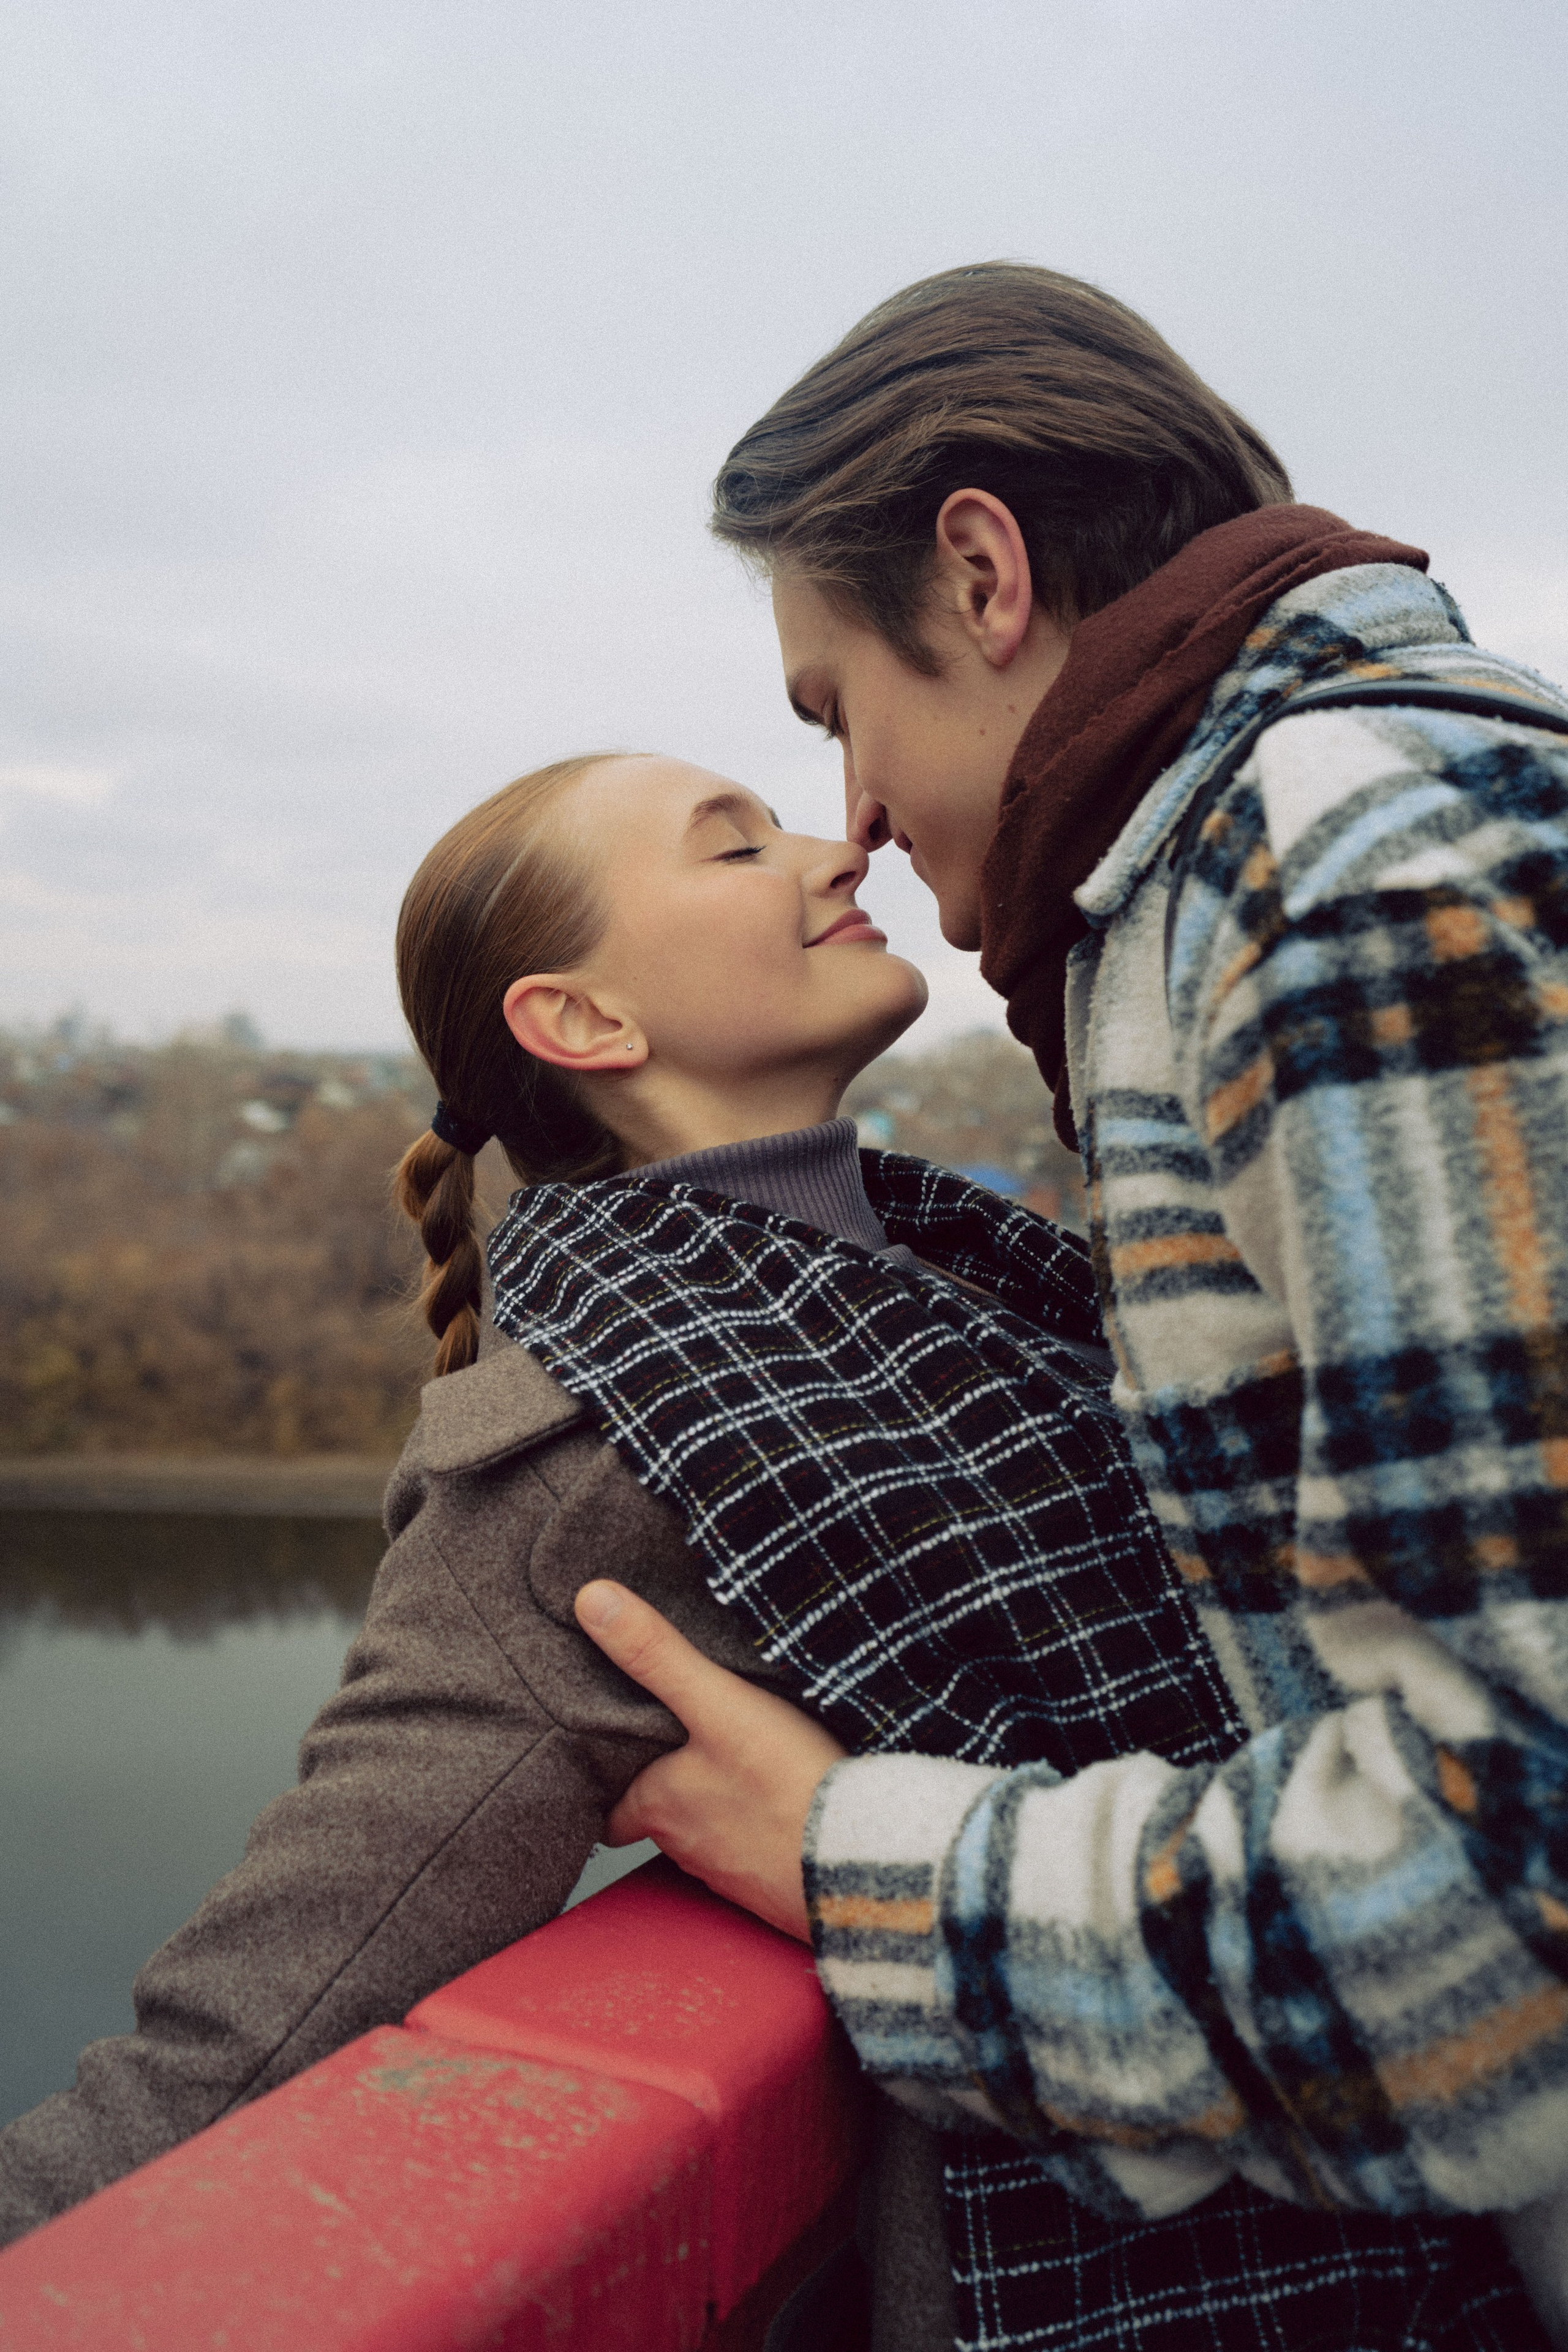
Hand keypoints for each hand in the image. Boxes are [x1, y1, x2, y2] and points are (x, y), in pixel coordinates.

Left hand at [574, 1579, 847, 1941]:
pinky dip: (764, 1834)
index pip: (609, 1813)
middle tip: (680, 1755)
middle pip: (661, 1822)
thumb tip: (592, 1601)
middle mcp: (689, 1848)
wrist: (860, 1863)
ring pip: (711, 1840)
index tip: (612, 1766)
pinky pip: (760, 1858)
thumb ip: (657, 1655)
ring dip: (718, 1812)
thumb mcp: (718, 1704)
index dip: (607, 1788)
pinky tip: (786, 1808)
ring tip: (736, 1772)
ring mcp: (736, 1874)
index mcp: (660, 1806)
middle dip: (667, 1793)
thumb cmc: (786, 1784)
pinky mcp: (780, 1888)